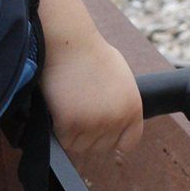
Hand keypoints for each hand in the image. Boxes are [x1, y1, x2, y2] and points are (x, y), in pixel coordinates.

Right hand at [40, 28, 143, 165]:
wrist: (69, 42)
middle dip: (88, 135)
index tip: (99, 134)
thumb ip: (121, 103)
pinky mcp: (71, 123)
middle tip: (77, 114)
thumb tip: (114, 121)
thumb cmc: (90, 54)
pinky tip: (58, 108)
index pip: (127, 143)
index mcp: (133, 109)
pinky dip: (57, 128)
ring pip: (79, 146)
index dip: (112, 140)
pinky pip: (62, 139)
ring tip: (67, 107)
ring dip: (70, 133)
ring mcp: (94, 123)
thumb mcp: (121, 79)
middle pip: (100, 148)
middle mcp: (117, 119)